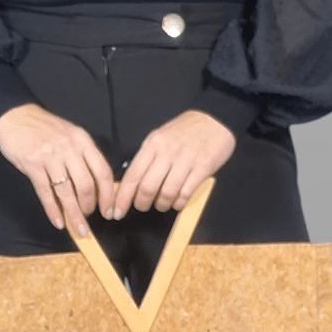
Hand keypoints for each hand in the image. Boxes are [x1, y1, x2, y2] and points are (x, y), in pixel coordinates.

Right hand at [0, 103, 116, 235]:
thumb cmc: (45, 129)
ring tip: (79, 228)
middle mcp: (69, 148)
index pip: (103, 172)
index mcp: (83, 141)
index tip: (110, 212)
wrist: (15, 116)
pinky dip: (53, 210)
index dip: (108, 196)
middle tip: (89, 218)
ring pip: (67, 192)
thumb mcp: (70, 136)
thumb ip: (83, 158)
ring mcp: (50, 157)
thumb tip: (96, 188)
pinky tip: (58, 222)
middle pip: (86, 185)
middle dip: (90, 207)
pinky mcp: (33, 165)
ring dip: (74, 214)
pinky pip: (46, 193)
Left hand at [112, 110, 236, 219]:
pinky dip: (178, 203)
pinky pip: (185, 193)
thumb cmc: (185, 131)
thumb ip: (148, 158)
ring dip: (162, 205)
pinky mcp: (202, 168)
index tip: (116, 212)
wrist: (215, 119)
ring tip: (162, 204)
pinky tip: (177, 202)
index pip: (133, 175)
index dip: (123, 198)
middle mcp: (167, 152)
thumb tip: (133, 183)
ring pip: (166, 193)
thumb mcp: (161, 137)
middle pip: (147, 188)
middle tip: (143, 206)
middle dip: (142, 203)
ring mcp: (186, 161)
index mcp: (153, 144)